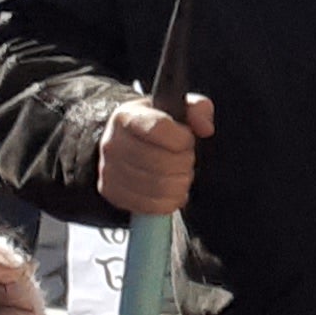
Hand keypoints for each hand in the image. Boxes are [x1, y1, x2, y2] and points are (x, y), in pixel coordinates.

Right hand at [96, 91, 211, 215]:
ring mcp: (109, 170)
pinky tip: (173, 191)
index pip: (158, 128)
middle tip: (187, 159)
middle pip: (161, 161)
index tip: (188, 140)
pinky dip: (169, 201)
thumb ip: (198, 110)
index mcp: (128, 117)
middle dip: (185, 162)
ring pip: (157, 186)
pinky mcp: (112, 193)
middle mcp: (113, 143)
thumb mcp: (178, 108)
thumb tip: (206, 128)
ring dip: (180, 183)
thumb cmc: (155, 126)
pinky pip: (148, 205)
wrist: (123, 143)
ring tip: (181, 174)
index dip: (182, 138)